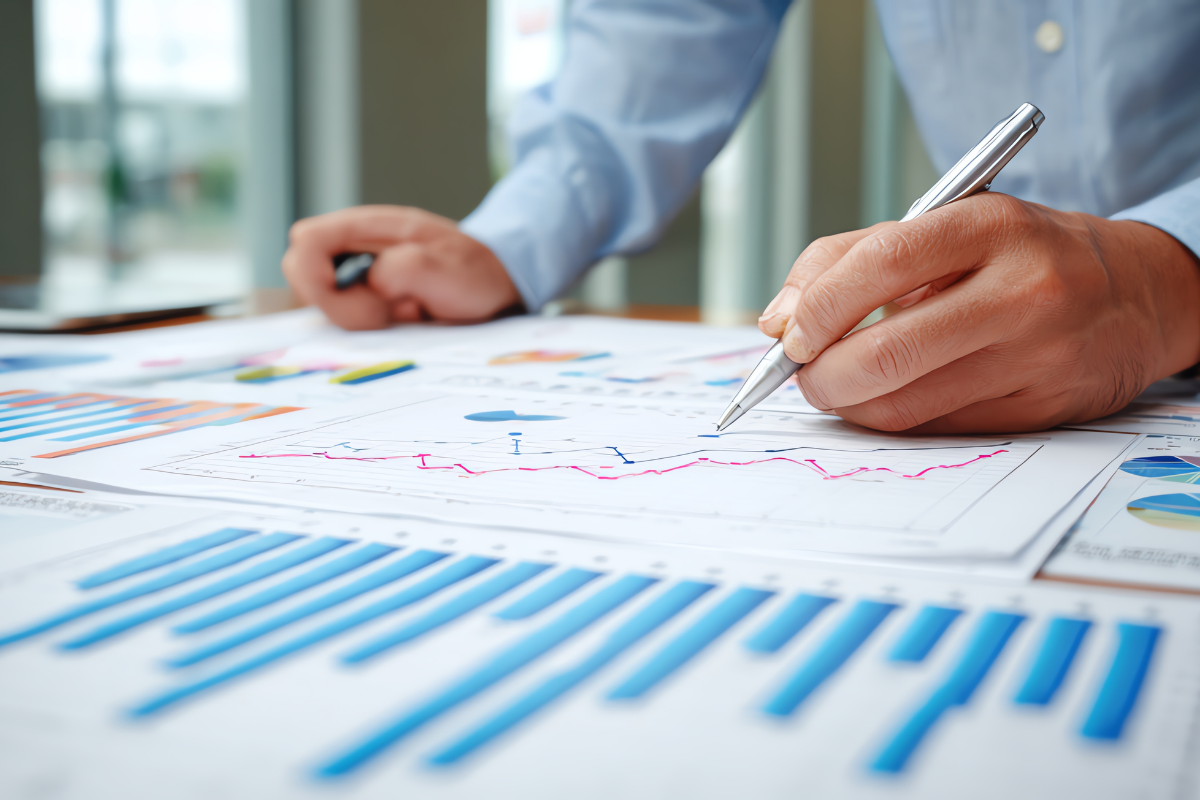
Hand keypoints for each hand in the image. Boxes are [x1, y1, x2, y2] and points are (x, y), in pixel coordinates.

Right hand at [282, 206, 521, 329]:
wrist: (493, 286)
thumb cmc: (474, 272)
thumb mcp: (448, 269)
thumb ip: (405, 269)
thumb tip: (371, 282)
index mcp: (370, 227)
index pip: (306, 240)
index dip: (315, 275)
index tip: (361, 300)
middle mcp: (354, 246)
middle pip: (300, 271)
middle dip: (334, 303)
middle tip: (383, 313)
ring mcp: (353, 273)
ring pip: (317, 299)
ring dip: (351, 316)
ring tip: (396, 314)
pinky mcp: (359, 297)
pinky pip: (337, 313)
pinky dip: (359, 325)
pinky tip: (392, 321)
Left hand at [758, 193, 1199, 432]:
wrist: (1135, 292)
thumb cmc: (1018, 255)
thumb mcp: (945, 225)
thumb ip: (849, 258)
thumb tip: (776, 320)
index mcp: (990, 225)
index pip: (881, 263)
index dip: (818, 307)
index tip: (788, 333)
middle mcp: (1023, 289)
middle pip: (888, 352)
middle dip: (821, 376)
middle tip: (802, 374)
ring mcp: (1039, 355)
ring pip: (907, 403)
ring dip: (849, 405)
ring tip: (838, 386)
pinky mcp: (1044, 408)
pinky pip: (939, 428)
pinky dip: (894, 419)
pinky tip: (890, 398)